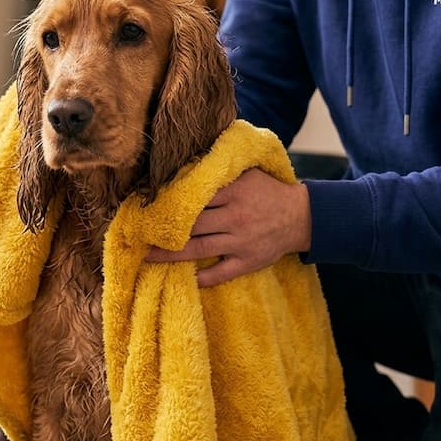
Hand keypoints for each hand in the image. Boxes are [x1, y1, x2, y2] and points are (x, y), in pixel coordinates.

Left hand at [144, 169, 311, 287]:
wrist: (301, 217)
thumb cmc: (268, 191)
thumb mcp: (248, 173)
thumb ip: (221, 170)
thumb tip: (187, 161)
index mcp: (234, 192)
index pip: (195, 196)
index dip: (169, 202)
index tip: (147, 206)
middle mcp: (235, 217)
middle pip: (191, 224)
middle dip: (164, 229)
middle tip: (139, 233)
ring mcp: (240, 242)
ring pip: (199, 249)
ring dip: (171, 255)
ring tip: (147, 256)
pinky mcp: (247, 262)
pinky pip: (220, 273)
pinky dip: (202, 278)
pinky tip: (184, 279)